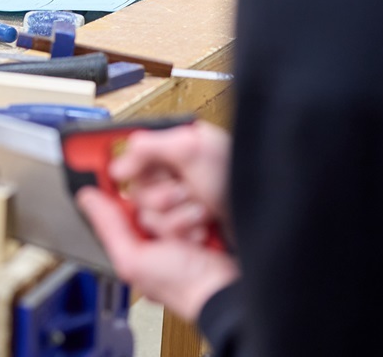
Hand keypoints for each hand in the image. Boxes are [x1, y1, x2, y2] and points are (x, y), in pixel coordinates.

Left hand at [79, 187, 238, 320]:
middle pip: (150, 194)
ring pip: (173, 194)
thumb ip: (109, 229)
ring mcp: (181, 223)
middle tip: (168, 236)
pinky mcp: (203, 218)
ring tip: (188, 241)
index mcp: (134, 240)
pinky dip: (200, 215)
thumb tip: (87, 199)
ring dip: (182, 217)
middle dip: (160, 213)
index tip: (141, 200)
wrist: (227, 291)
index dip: (133, 197)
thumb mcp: (134, 261)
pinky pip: (196, 199)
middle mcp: (156, 231)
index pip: (126, 200)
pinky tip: (202, 233)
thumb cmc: (183, 288)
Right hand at [112, 121, 231, 240]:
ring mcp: (180, 206)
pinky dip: (181, 232)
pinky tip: (201, 230)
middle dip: (159, 195)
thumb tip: (118, 164)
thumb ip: (150, 147)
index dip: (128, 166)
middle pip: (136, 188)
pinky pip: (161, 234)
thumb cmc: (241, 184)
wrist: (264, 230)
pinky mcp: (183, 230)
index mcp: (178, 149)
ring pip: (147, 214)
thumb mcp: (194, 150)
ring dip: (174, 217)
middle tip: (182, 192)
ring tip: (201, 215)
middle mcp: (177, 176)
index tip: (124, 173)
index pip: (134, 156)